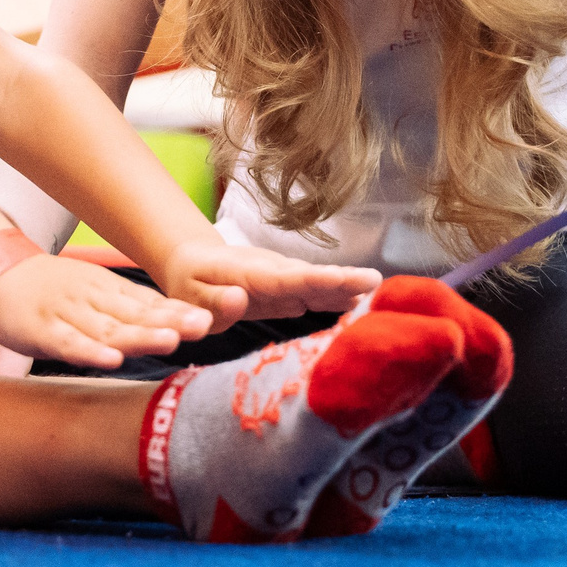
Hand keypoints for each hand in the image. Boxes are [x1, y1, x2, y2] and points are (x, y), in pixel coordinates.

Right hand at [0, 253, 212, 370]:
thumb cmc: (53, 292)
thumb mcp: (96, 295)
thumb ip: (131, 312)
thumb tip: (177, 326)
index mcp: (111, 293)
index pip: (152, 303)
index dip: (181, 311)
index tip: (215, 317)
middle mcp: (96, 301)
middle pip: (138, 314)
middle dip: (172, 320)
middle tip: (204, 325)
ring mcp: (69, 314)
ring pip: (108, 327)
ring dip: (139, 335)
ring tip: (170, 341)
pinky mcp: (43, 330)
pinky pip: (68, 343)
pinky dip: (89, 352)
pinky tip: (110, 361)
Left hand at [156, 239, 379, 326]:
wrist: (193, 262)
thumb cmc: (190, 282)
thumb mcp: (190, 296)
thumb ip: (214, 301)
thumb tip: (241, 299)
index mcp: (250, 274)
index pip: (286, 278)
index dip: (315, 279)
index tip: (343, 278)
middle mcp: (273, 272)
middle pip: (311, 277)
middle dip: (342, 279)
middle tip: (375, 281)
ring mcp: (283, 279)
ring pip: (318, 283)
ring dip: (346, 286)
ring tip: (376, 290)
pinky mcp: (288, 290)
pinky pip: (315, 293)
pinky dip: (336, 297)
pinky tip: (359, 303)